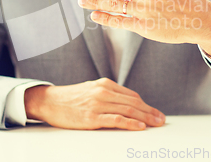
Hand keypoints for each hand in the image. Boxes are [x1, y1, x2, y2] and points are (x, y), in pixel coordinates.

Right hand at [24, 77, 164, 130]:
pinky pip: (116, 119)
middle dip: (150, 111)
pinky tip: (139, 127)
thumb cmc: (69, 98)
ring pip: (128, 110)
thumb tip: (125, 105)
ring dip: (146, 118)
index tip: (155, 112)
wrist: (49, 101)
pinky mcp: (92, 117)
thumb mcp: (90, 90)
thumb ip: (107, 95)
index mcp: (104, 84)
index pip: (131, 95)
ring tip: (156, 124)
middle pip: (133, 102)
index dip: (146, 105)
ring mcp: (98, 104)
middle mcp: (103, 91)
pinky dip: (130, 123)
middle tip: (161, 119)